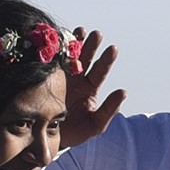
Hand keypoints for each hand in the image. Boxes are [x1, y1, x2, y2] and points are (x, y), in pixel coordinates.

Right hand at [60, 28, 125, 150]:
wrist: (48, 138)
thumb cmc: (76, 132)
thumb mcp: (95, 124)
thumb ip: (109, 109)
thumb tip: (124, 91)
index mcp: (89, 88)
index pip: (100, 71)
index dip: (106, 60)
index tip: (112, 48)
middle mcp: (76, 79)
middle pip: (85, 59)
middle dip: (91, 46)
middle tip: (97, 34)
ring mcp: (60, 76)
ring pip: (68, 56)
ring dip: (74, 43)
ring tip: (80, 31)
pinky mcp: (45, 77)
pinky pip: (50, 62)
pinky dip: (54, 51)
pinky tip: (56, 40)